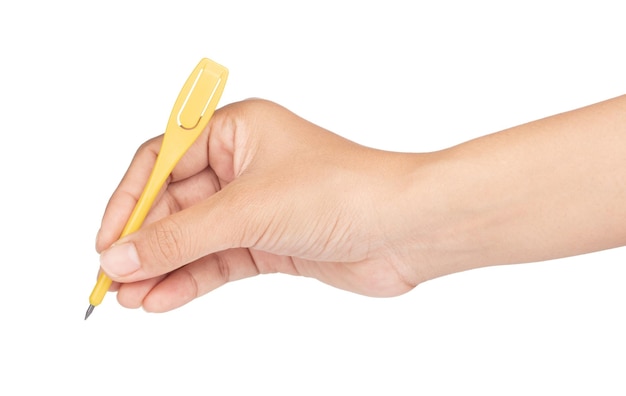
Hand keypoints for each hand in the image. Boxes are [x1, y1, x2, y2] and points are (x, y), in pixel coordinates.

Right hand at [96, 99, 420, 311]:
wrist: (405, 230)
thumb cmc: (340, 193)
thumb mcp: (247, 211)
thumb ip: (179, 236)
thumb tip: (120, 256)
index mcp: (236, 131)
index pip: (162, 160)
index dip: (129, 200)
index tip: (106, 240)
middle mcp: (243, 165)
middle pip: (174, 203)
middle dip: (143, 242)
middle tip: (111, 278)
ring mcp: (256, 206)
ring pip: (194, 237)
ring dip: (162, 267)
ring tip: (129, 298)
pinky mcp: (270, 241)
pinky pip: (218, 260)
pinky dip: (190, 279)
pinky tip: (161, 299)